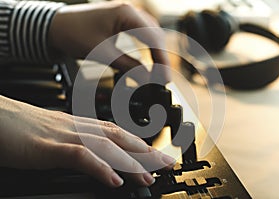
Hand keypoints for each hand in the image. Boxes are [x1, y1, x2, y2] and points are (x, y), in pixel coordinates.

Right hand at [0, 96, 174, 186]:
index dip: (138, 144)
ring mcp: (64, 136)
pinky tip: (115, 180)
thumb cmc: (20, 127)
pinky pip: (80, 156)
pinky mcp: (48, 147)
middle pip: (119, 138)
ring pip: (106, 147)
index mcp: (78, 126)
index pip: (116, 134)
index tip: (155, 154)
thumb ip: (74, 143)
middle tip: (166, 163)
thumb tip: (91, 156)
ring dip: (130, 162)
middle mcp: (77, 128)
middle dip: (145, 152)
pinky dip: (100, 168)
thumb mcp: (53, 135)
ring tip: (149, 176)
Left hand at [48, 1, 170, 82]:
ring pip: (151, 35)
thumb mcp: (102, 53)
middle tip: (163, 79)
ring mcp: (127, 14)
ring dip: (156, 53)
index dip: (162, 60)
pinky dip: (147, 48)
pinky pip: (142, 34)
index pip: (153, 38)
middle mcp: (130, 11)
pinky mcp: (123, 21)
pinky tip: (149, 59)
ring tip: (158, 72)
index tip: (165, 78)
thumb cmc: (73, 33)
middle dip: (161, 58)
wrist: (55, 26)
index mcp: (126, 13)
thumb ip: (127, 66)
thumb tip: (146, 80)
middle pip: (156, 35)